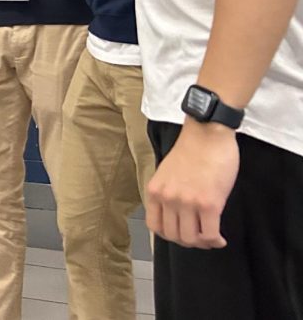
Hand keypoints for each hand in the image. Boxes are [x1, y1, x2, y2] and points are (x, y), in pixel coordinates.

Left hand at [145, 120, 238, 247]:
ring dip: (203, 243)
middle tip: (200, 237)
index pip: (155, 227)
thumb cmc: (191, 151)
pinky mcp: (209, 204)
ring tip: (211, 237)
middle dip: (189, 241)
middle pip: (174, 236)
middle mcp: (168, 198)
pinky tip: (220, 238)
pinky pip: (210, 234)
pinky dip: (215, 241)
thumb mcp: (167, 173)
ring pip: (191, 239)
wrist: (207, 134)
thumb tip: (175, 216)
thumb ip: (167, 193)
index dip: (170, 236)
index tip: (182, 234)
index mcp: (155, 191)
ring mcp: (187, 202)